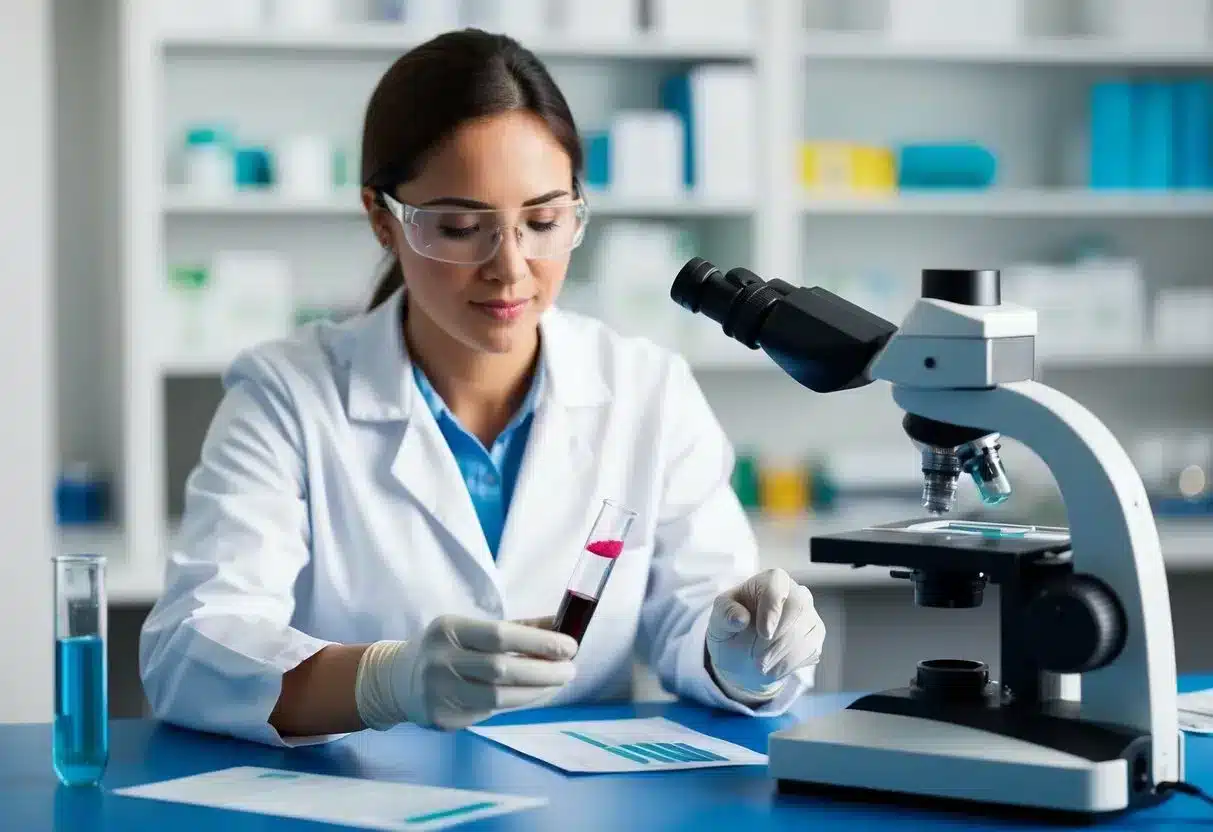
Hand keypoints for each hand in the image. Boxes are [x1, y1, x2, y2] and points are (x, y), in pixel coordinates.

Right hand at [387, 614, 577, 729]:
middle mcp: (440, 661)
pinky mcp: (443, 719)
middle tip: (571, 670)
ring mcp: (439, 693)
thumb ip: (518, 627)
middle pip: (502, 670)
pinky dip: (518, 704)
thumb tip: (562, 624)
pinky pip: (490, 713)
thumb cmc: (447, 648)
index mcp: (449, 629)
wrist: (397, 679)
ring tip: (557, 683)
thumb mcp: (473, 629)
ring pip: (499, 698)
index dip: (539, 642)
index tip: (570, 646)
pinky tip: (533, 696)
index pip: (500, 635)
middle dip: (544, 671)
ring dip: (536, 692)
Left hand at [706, 568, 824, 702]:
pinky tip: (774, 668)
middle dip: (779, 638)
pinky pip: (811, 648)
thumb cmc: (732, 627)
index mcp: (770, 580)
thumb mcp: (719, 618)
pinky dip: (791, 663)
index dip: (772, 608)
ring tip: (762, 667)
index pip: (777, 585)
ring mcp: (809, 614)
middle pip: (798, 607)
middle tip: (759, 661)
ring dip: (784, 654)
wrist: (743, 654)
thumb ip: (725, 613)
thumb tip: (740, 617)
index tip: (764, 633)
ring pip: (808, 630)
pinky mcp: (815, 636)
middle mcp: (795, 592)